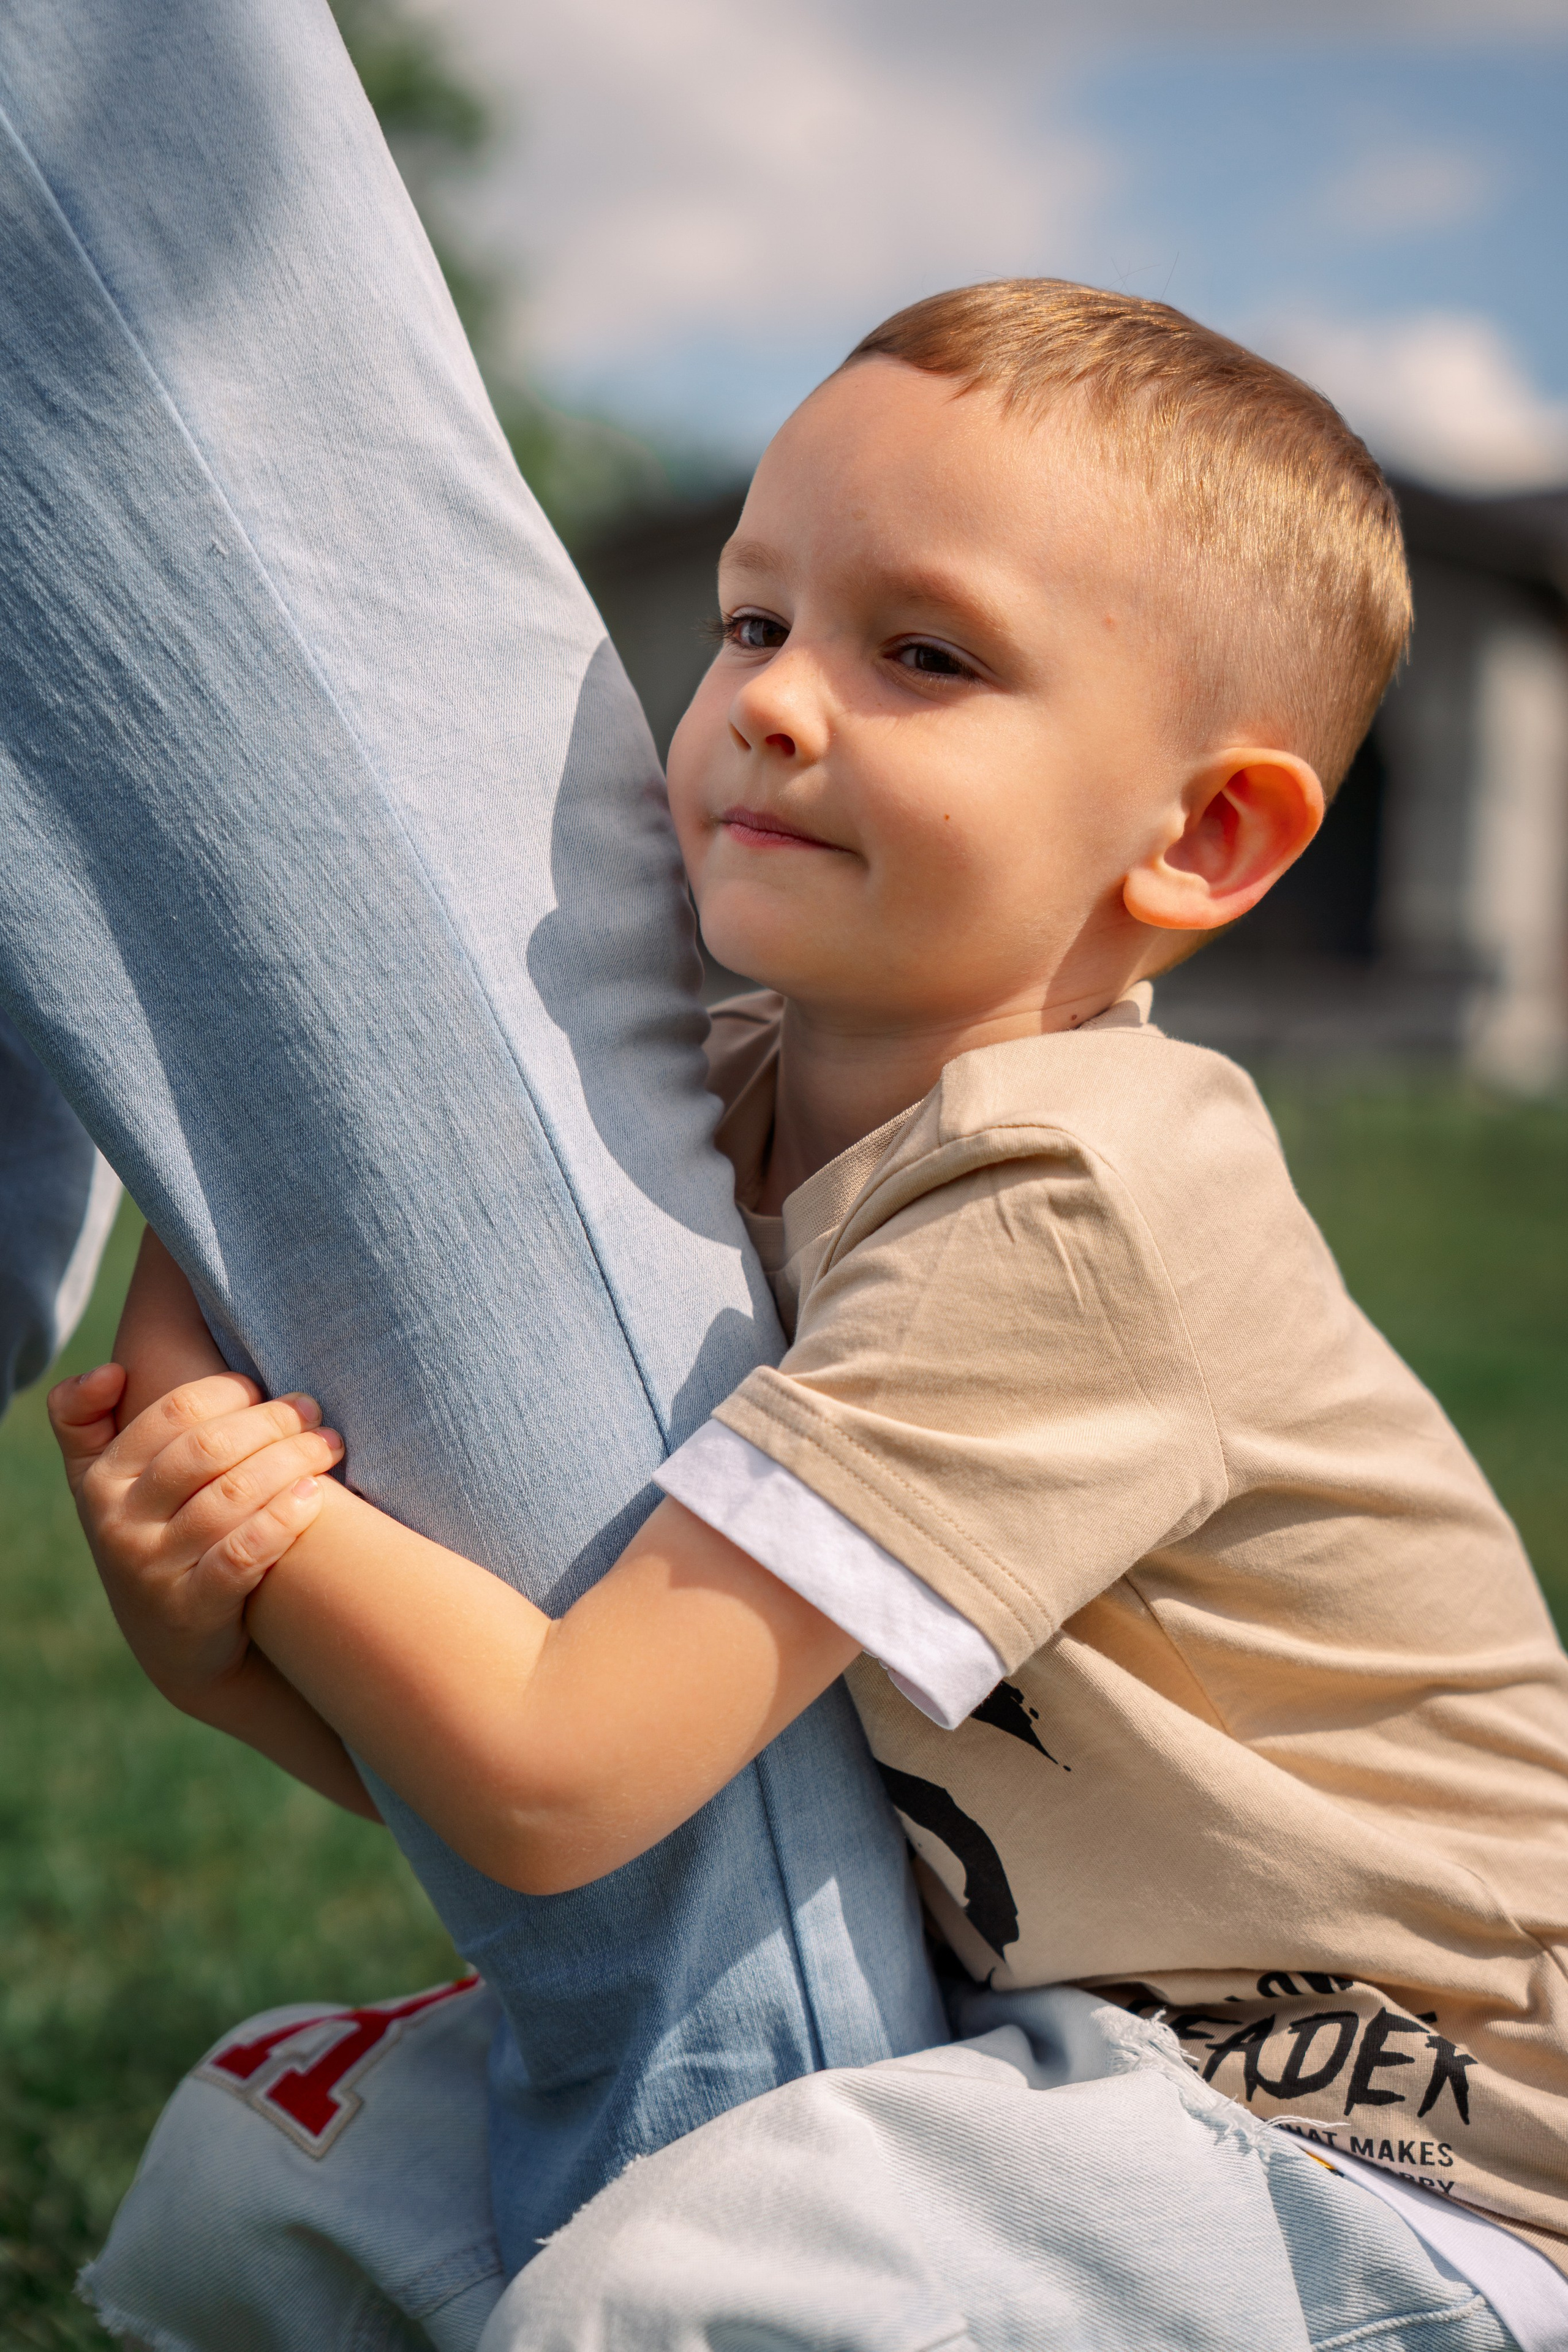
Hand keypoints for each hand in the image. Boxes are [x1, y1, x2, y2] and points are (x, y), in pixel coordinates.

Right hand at [47, 1364, 343, 1715]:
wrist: (180, 1647)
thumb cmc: (156, 1539)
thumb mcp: (105, 1486)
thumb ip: (85, 1422)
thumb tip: (109, 1369)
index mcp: (100, 1479)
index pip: (175, 1412)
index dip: (231, 1391)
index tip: (268, 1387)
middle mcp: (118, 1523)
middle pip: (209, 1449)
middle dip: (272, 1421)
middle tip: (314, 1410)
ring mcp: (152, 1569)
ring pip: (234, 1495)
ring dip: (293, 1460)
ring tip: (330, 1445)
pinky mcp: (192, 1610)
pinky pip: (244, 1552)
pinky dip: (284, 1518)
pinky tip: (315, 1496)